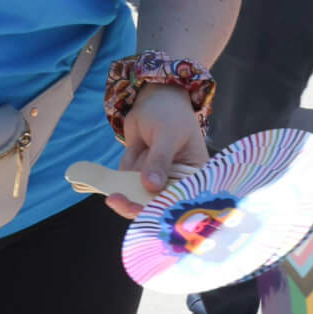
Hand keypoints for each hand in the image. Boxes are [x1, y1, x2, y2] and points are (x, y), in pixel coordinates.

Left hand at [102, 85, 208, 220]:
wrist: (154, 98)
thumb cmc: (170, 114)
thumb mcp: (167, 134)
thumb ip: (160, 160)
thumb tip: (151, 185)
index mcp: (196, 179)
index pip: (182, 203)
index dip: (164, 213)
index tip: (143, 214)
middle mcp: (178, 185)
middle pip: (158, 206)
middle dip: (136, 205)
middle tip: (116, 200)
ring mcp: (157, 181)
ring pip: (138, 194)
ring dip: (128, 186)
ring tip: (129, 171)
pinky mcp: (140, 174)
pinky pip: (126, 180)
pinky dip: (124, 170)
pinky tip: (136, 148)